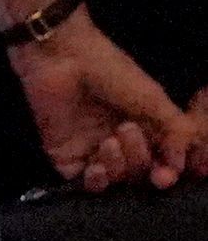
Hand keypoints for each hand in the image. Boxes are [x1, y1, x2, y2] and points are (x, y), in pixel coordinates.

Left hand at [0, 0, 199, 190]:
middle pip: (140, 173)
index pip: (162, 162)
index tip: (166, 174)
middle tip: (126, 128)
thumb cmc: (111, 72)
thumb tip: (179, 167)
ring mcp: (92, 149)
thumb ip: (176, 133)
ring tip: (109, 140)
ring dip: (118, 166)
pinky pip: (84, 183)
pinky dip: (96, 181)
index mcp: (145, 128)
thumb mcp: (154, 99)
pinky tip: (95, 167)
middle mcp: (120, 142)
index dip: (167, 172)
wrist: (62, 58)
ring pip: (116, 179)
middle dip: (139, 158)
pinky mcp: (65, 154)